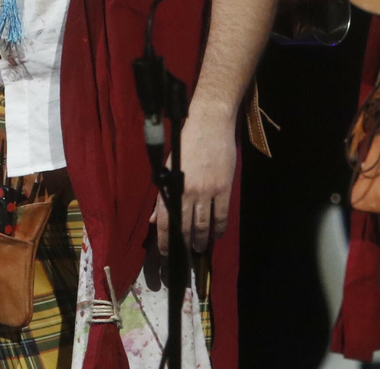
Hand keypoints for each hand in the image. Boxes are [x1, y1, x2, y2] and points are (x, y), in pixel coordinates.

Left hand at [152, 112, 235, 255]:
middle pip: (184, 226)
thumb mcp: (169, 167)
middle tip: (184, 254)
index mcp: (171, 186)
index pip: (166, 221)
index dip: (165, 240)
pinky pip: (221, 215)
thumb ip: (163, 195)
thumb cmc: (186, 143)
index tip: (166, 253)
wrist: (209, 125)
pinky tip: (216, 235)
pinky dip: (219, 228)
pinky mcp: (223, 188)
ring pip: (203, 224)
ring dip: (201, 239)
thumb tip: (155, 219)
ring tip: (198, 247)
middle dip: (183, 243)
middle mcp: (186, 192)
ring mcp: (206, 191)